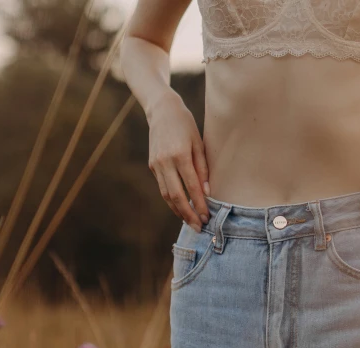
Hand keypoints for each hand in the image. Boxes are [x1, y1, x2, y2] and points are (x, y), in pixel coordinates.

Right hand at [147, 89, 209, 231]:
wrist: (161, 109)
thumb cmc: (185, 125)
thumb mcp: (199, 143)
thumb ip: (203, 169)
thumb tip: (207, 193)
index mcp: (179, 155)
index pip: (191, 187)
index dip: (199, 204)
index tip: (207, 217)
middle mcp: (165, 162)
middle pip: (176, 196)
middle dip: (188, 214)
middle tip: (199, 227)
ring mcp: (156, 165)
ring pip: (167, 195)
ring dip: (179, 211)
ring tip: (190, 222)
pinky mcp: (152, 166)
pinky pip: (163, 188)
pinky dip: (172, 201)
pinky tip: (181, 208)